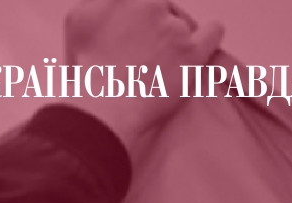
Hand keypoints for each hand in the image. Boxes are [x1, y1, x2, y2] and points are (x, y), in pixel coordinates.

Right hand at [64, 0, 224, 153]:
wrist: (106, 104)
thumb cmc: (87, 68)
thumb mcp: (78, 20)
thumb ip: (99, 3)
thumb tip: (112, 4)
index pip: (139, 0)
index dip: (137, 14)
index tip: (136, 27)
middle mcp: (148, 5)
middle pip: (159, 7)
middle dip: (154, 22)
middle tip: (146, 47)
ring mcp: (173, 28)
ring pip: (181, 22)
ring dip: (174, 36)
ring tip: (164, 59)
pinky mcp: (193, 51)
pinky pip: (213, 31)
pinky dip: (210, 33)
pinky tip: (203, 41)